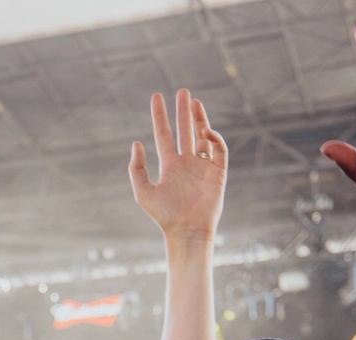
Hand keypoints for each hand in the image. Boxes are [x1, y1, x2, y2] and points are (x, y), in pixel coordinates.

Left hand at [129, 89, 226, 241]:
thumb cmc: (164, 216)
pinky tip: (204, 131)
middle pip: (185, 130)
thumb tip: (136, 143)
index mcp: (170, 166)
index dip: (160, 116)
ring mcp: (203, 166)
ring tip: (194, 102)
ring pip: (202, 136)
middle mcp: (186, 163)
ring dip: (199, 119)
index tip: (156, 97)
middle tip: (183, 91)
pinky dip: (214, 139)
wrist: (187, 231)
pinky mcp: (218, 173)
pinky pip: (218, 151)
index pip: (164, 134)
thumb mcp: (143, 192)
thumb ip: (137, 168)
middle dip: (183, 111)